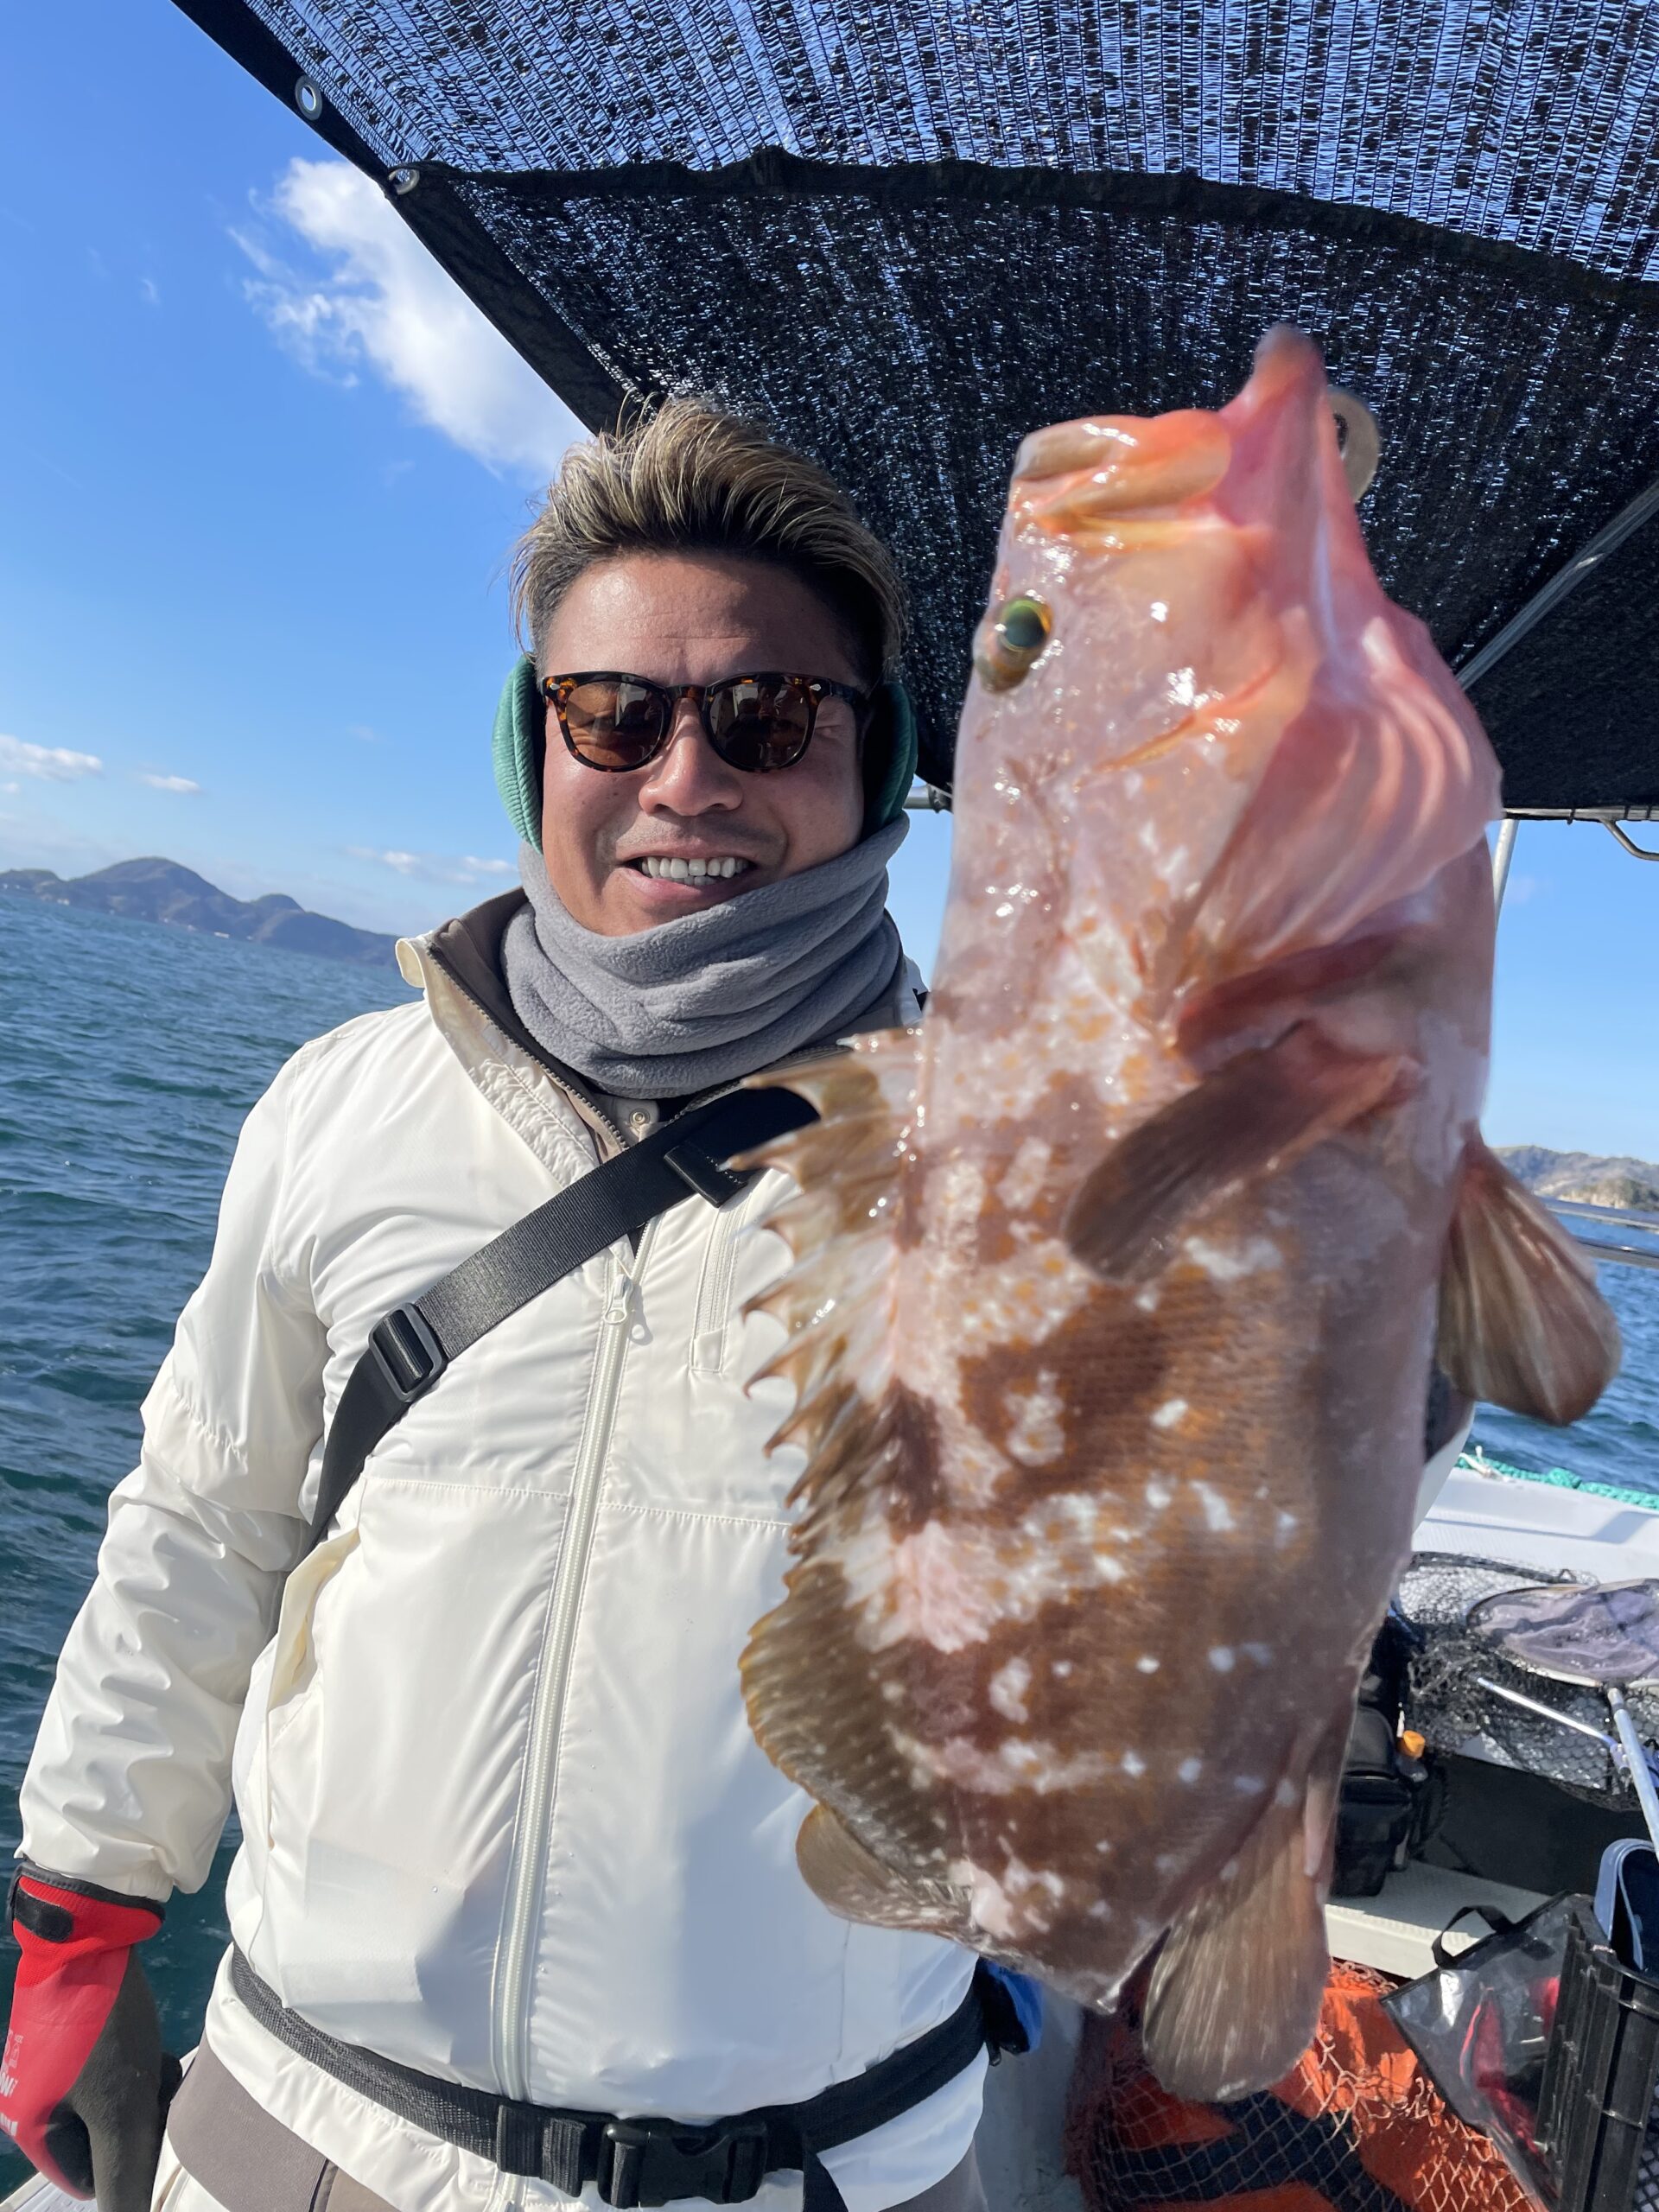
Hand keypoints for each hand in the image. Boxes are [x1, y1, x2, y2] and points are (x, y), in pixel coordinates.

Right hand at [2, 1872, 178, 2211]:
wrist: (91, 1934)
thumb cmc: (104, 2027)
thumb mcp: (121, 2107)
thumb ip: (124, 2173)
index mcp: (28, 2128)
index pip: (89, 2180)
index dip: (130, 2162)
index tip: (157, 2128)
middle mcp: (30, 2099)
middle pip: (101, 2139)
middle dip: (138, 2122)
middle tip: (165, 2091)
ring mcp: (49, 2065)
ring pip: (110, 2103)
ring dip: (142, 2093)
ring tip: (166, 2068)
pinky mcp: (71, 2035)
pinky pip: (109, 2072)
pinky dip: (136, 2067)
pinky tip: (157, 2051)